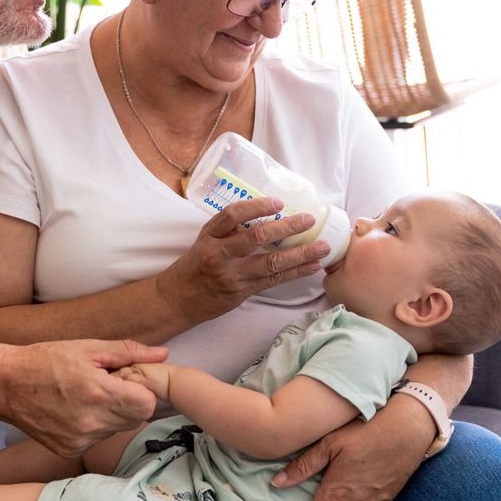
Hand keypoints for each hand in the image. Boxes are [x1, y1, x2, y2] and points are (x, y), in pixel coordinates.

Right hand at [0, 338, 167, 456]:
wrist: (6, 384)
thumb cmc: (47, 360)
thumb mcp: (89, 347)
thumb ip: (129, 353)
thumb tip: (163, 354)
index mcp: (99, 394)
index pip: (147, 404)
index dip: (141, 390)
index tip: (126, 379)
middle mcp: (92, 423)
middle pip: (136, 419)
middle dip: (129, 401)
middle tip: (106, 385)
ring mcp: (80, 440)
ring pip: (117, 430)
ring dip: (112, 414)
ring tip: (88, 396)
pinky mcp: (69, 451)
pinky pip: (97, 439)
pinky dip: (94, 426)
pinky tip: (76, 410)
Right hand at [159, 196, 327, 322]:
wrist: (178, 298)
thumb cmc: (196, 264)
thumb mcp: (205, 240)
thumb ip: (230, 229)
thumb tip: (266, 214)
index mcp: (209, 235)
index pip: (232, 214)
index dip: (256, 206)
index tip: (278, 202)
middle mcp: (219, 254)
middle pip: (255, 238)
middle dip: (286, 228)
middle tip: (308, 219)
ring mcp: (231, 275)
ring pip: (270, 263)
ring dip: (299, 254)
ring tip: (322, 247)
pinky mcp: (241, 292)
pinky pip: (272, 282)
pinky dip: (294, 273)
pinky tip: (312, 266)